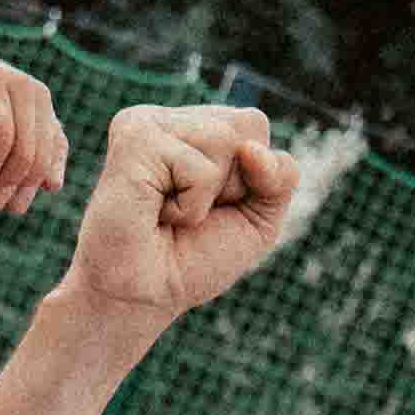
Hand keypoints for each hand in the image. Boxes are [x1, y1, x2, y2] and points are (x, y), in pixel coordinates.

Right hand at [55, 102, 300, 323]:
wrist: (142, 296)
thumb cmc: (192, 258)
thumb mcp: (259, 218)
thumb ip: (280, 177)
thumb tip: (251, 148)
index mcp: (198, 125)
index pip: (256, 126)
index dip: (252, 177)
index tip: (210, 207)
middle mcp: (173, 118)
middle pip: (249, 126)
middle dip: (235, 184)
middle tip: (189, 210)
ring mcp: (149, 123)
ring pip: (228, 141)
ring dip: (208, 197)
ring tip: (168, 212)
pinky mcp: (134, 138)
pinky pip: (199, 169)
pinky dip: (189, 207)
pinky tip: (155, 213)